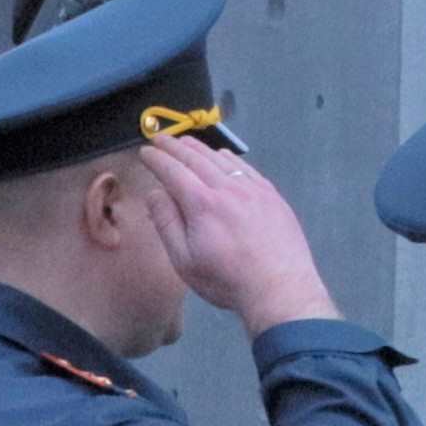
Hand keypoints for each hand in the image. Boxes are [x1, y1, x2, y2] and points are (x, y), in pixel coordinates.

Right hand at [140, 132, 340, 329]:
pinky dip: (229, 158)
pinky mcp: (272, 196)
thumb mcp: (185, 260)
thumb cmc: (226, 280)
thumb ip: (167, 223)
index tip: (145, 151)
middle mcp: (227, 188)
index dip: (157, 159)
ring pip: (222, 159)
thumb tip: (155, 193)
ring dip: (200, 148)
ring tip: (186, 142)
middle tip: (160, 138)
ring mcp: (253, 189)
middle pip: (196, 158)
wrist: (280, 288)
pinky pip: (246, 167)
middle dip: (175, 146)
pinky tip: (224, 156)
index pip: (173, 171)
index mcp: (202, 203)